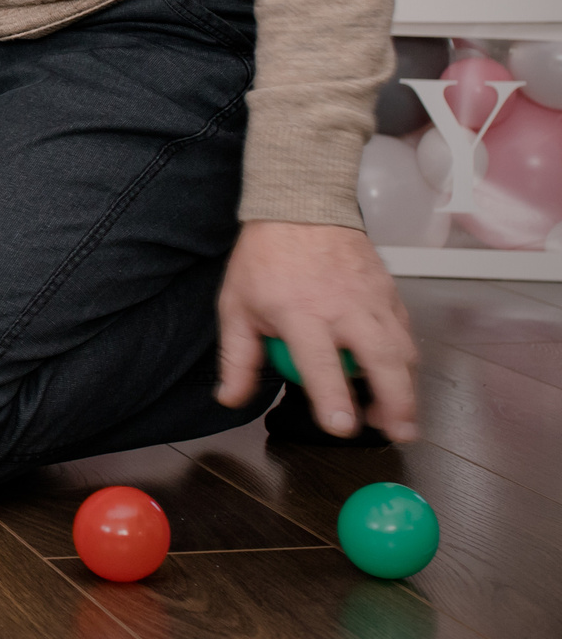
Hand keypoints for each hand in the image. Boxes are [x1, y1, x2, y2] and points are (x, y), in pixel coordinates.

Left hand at [215, 219, 419, 441]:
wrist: (301, 206)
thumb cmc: (265, 259)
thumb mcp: (236, 306)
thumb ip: (237, 358)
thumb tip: (230, 399)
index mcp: (301, 313)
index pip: (322, 364)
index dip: (334, 399)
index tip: (343, 427)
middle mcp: (344, 308)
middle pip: (382, 361)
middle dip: (397, 402)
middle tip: (399, 432)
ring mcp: (373, 299)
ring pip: (404, 350)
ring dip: (408, 386)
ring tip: (399, 415)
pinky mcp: (391, 292)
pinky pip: (406, 332)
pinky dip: (406, 357)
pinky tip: (396, 374)